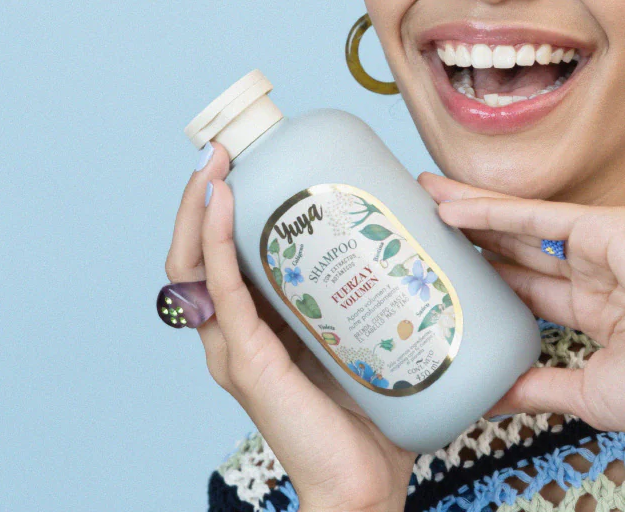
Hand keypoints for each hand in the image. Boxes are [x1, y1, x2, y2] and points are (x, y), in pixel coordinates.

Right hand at [165, 142, 414, 511]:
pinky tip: (223, 204)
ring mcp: (236, 349)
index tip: (248, 156)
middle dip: (205, 194)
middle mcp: (237, 333)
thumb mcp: (367, 330)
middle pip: (198, 252)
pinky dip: (216, 243)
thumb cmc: (375, 410)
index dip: (225, 205)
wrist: (367, 487)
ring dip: (201, 207)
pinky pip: (222, 292)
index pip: (226, 254)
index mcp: (261, 324)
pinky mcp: (249, 363)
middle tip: (228, 147)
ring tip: (218, 161)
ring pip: (195, 266)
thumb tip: (428, 215)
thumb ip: (380, 282)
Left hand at [417, 171, 624, 435]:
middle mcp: (594, 276)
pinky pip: (534, 219)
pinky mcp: (601, 227)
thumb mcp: (592, 394)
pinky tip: (451, 207)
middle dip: (470, 242)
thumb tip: (493, 396)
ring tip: (423, 200)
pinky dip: (490, 211)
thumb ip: (541, 386)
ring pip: (517, 228)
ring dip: (469, 214)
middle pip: (514, 254)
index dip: (488, 286)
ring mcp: (597, 249)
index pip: (528, 296)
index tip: (448, 280)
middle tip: (422, 227)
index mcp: (600, 315)